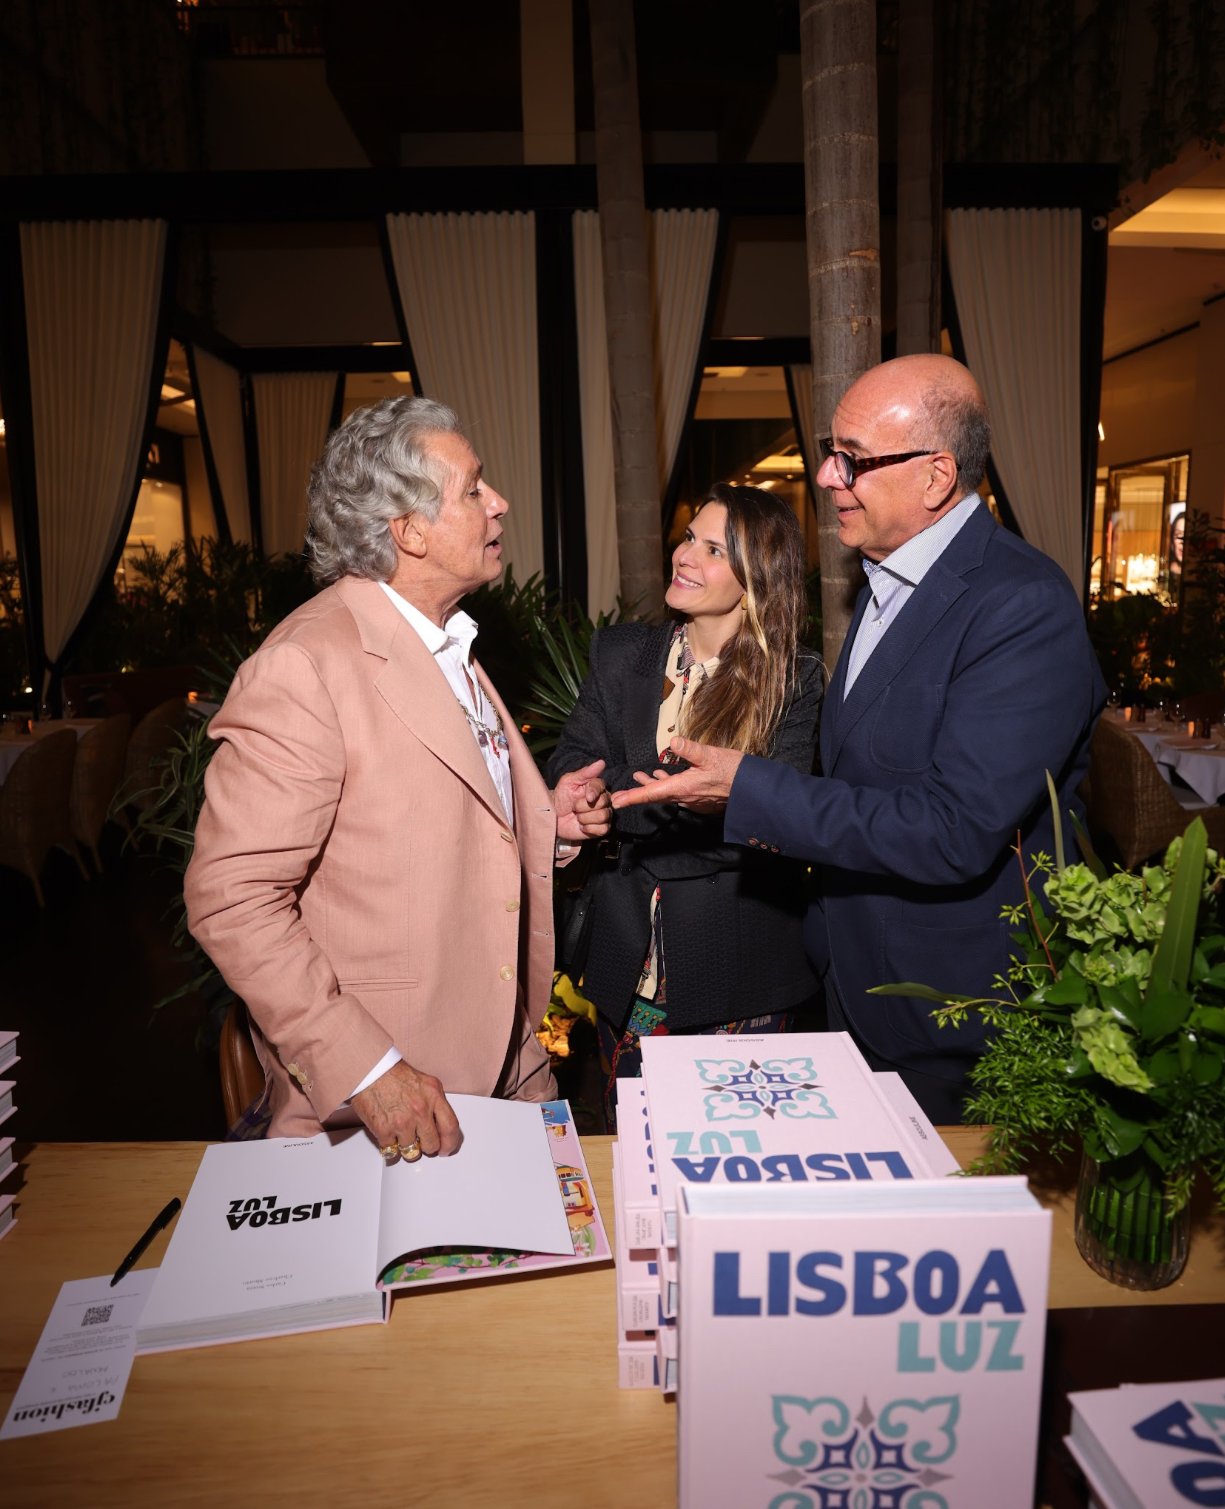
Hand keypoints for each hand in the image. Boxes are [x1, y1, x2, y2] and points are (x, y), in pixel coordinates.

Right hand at [352, 1060, 461, 1159]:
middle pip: (432, 1144)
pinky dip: (390, 1147)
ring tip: (402, 1135)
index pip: (450, 1127)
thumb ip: (436, 1103)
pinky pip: (392, 1151)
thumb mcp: (425, 1083)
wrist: (370, 1071)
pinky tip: (389, 1135)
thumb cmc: (394, 1075)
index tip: (445, 1148)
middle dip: (428, 1148)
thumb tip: (441, 1125)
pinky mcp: (384, 1130)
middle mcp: (420, 1109)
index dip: (450, 1143)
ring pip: (412, 1151)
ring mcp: (402, 1122)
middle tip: (423, 1144)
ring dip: (407, 1147)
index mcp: (434, 1096)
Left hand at [553, 758, 612, 841]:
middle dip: (583, 806)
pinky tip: (581, 826)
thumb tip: (601, 762)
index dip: (594, 792)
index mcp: (596, 787)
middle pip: (603, 802)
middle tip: (574, 807)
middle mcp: (603, 800)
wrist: (553, 818)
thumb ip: (585, 773)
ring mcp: (604, 815)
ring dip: (585, 818)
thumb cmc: (561, 797)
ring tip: (577, 816)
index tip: (587, 796)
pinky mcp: (601, 829)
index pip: (601, 787)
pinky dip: (589, 828)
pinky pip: (602, 829)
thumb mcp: (568, 782)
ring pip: (603, 816)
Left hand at [610, 735, 743, 813]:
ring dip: (652, 786)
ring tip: (640, 777)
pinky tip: (665, 777)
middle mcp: (685, 797)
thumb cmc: (733, 771)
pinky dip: (667, 786)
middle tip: (619, 793)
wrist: (753, 789)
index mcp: (683, 787)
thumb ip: (691, 749)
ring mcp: (692, 800)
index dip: (632, 797)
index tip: (616, 801)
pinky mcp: (700, 799)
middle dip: (637, 792)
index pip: (651, 794)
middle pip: (655, 796)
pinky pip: (677, 794)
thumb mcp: (711, 755)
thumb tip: (673, 741)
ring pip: (666, 794)